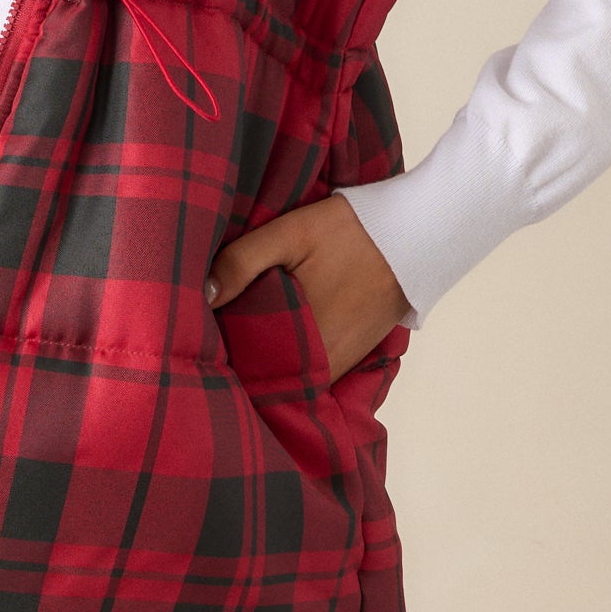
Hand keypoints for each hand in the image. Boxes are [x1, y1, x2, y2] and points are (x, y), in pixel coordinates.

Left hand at [205, 195, 410, 383]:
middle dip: (240, 367)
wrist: (412, 237)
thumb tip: (203, 296)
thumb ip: (242, 262)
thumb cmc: (346, 232)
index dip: (222, 360)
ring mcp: (342, 363)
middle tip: (209, 349)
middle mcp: (324, 362)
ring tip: (236, 349)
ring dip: (267, 368)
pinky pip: (316, 374)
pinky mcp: (354, 356)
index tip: (198, 348)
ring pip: (293, 379)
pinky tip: (274, 346)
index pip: (248, 366)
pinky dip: (295, 366)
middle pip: (268, 378)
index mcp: (302, 335)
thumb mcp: (289, 233)